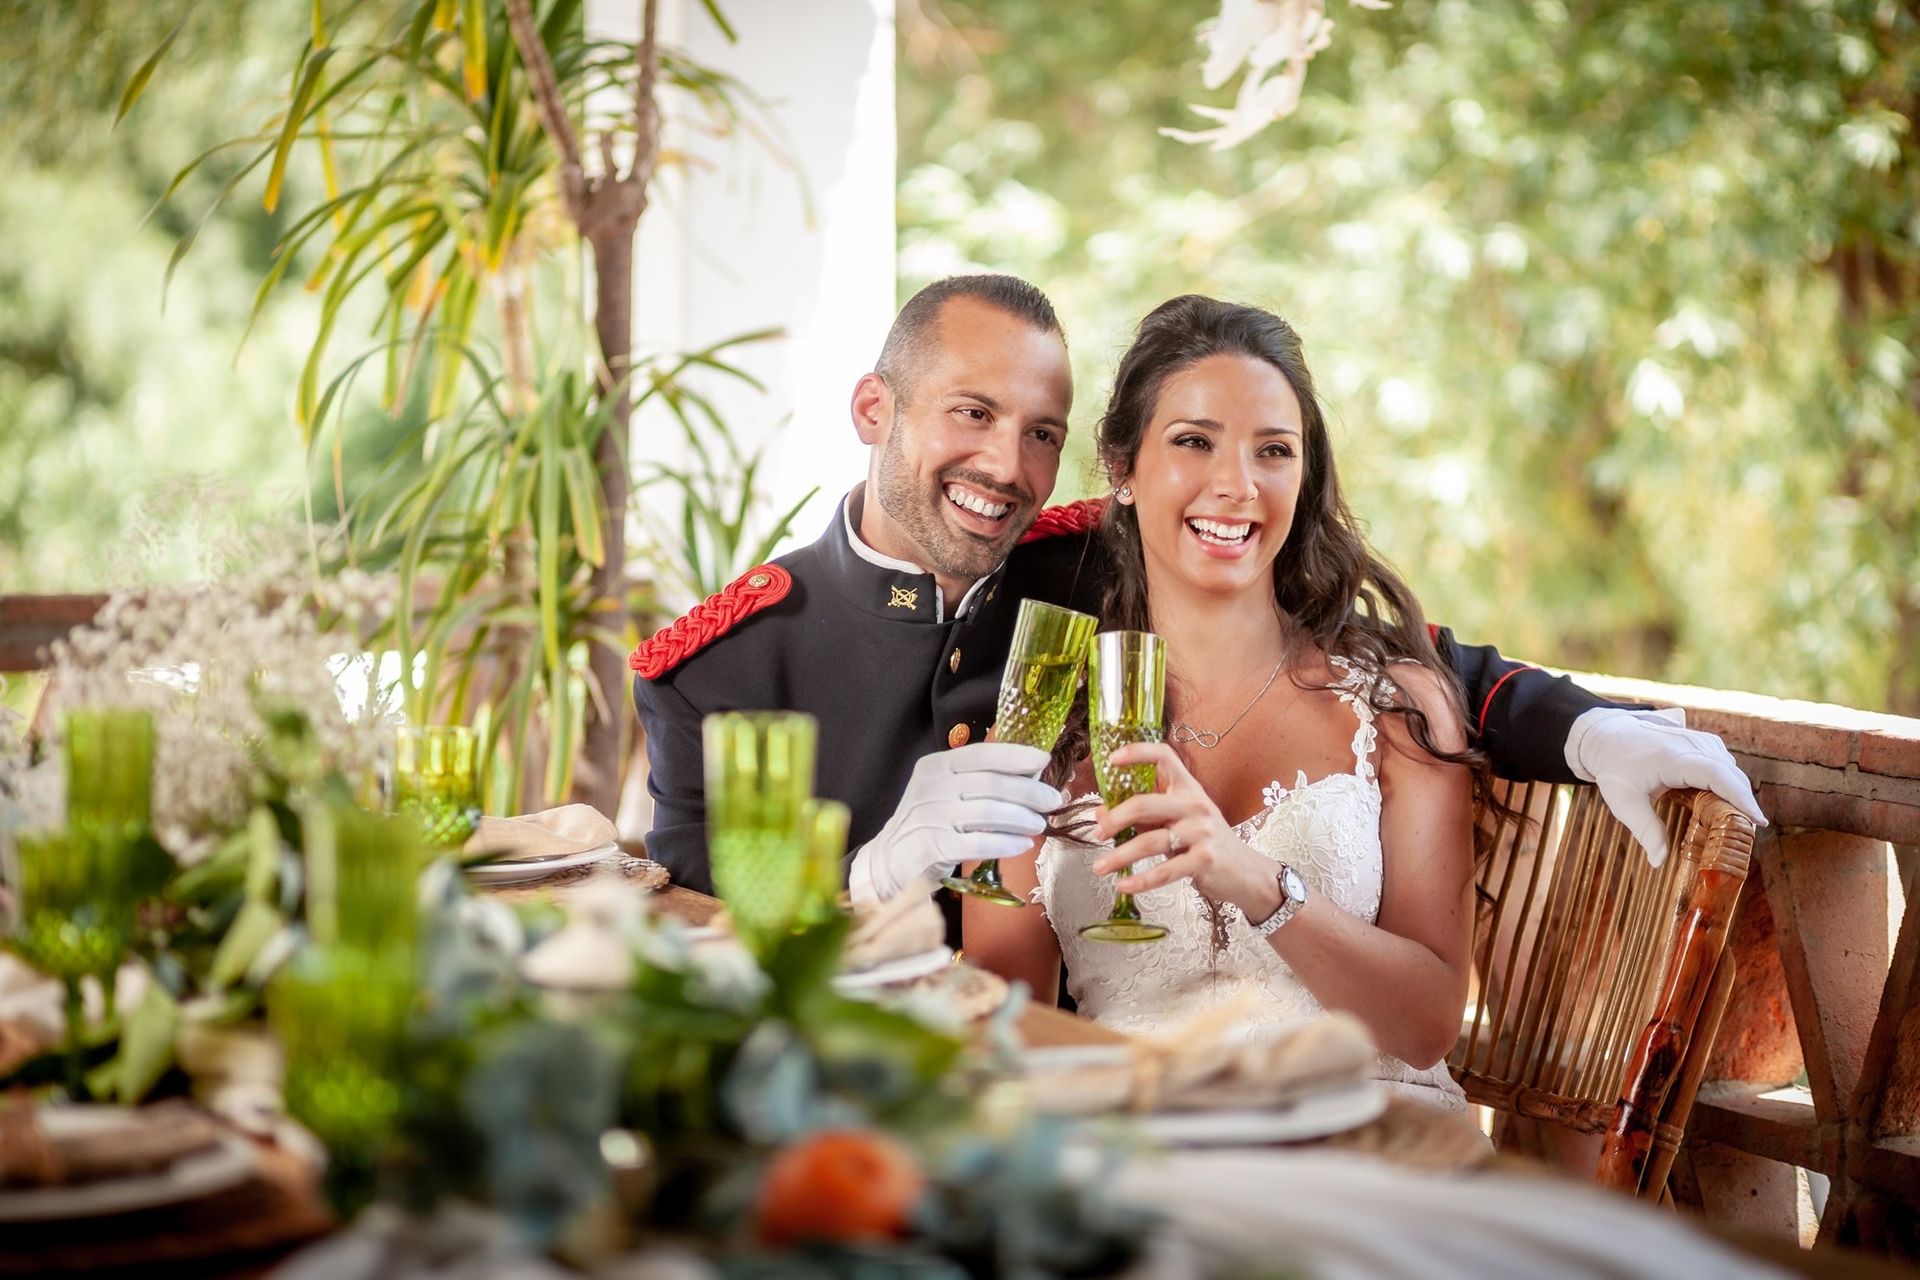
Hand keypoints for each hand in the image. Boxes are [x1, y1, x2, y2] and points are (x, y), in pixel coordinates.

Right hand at [846, 742, 1058, 901]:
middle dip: (1028, 791)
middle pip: (990, 784)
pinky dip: (1005, 843)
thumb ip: (977, 781)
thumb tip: (1031, 774)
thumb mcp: (945, 792)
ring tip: (1039, 825)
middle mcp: (930, 787)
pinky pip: (978, 843)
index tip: (1044, 759)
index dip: (1015, 755)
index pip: (980, 754)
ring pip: (988, 812)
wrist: (890, 860)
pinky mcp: (931, 847)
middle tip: (1052, 800)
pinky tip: (1021, 845)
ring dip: (1021, 818)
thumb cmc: (928, 823)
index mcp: (935, 766)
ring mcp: (929, 817)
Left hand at [1088, 742, 1275, 912]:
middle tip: (1097, 833)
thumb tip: (1101, 814)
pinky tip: (1123, 885)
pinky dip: (1140, 881)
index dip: (1137, 753)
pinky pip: (1164, 871)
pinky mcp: (1204, 860)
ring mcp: (1202, 832)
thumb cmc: (1206, 843)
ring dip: (1120, 856)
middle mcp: (1195, 805)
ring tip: (1100, 867)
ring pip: (1149, 841)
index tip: (1112, 760)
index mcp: (1189, 789)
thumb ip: (1145, 816)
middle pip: (1144, 804)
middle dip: (1114, 820)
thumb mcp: (1179, 822)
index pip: (1165, 757)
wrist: (1246, 872)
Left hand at [1566, 708, 1766, 867]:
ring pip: (1730, 769)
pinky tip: (1722, 803)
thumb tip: (1659, 862)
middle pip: (1730, 774)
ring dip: (1737, 794)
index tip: (1758, 821)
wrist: (1610, 736)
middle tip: (1747, 835)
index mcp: (1672, 758)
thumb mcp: (1624, 802)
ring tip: (1735, 823)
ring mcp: (1699, 740)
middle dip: (1743, 803)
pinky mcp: (1704, 742)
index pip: (1717, 775)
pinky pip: (1724, 764)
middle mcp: (1691, 744)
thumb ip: (1646, 831)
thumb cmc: (1616, 769)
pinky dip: (1729, 783)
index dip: (1741, 797)